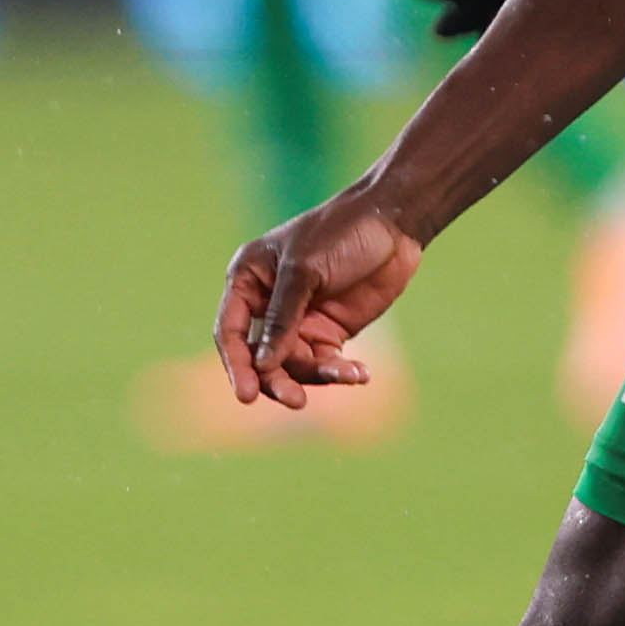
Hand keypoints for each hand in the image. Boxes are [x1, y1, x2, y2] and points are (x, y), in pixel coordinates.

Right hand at [218, 184, 424, 410]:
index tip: (247, 395)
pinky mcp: (329, 332)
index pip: (231, 332)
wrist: (393, 223)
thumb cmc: (341, 232)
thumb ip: (282, 319)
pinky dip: (340, 372)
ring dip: (316, 377)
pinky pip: (325, 364)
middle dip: (275, 381)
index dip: (236, 365)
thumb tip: (263, 366)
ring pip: (293, 366)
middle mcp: (268, 304)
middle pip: (260, 358)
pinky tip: (360, 373)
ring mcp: (299, 321)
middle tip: (295, 401)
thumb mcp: (305, 270)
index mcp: (248, 280)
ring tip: (347, 374)